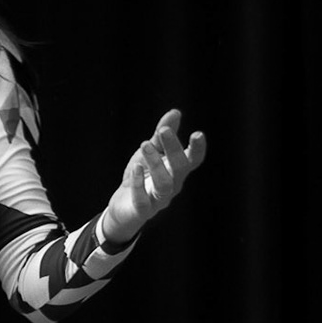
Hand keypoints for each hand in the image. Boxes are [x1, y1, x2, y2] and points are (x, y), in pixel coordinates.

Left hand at [103, 109, 206, 242]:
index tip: (197, 134)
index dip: (197, 149)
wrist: (124, 208)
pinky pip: (143, 200)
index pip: (193, 160)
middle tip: (163, 130)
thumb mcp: (150, 152)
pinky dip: (139, 184)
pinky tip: (135, 168)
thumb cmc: (142, 177)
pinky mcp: (142, 210)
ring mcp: (159, 199)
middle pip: (180, 168)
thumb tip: (176, 112)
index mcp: (176, 171)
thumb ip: (160, 136)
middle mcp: (173, 185)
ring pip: (164, 184)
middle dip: (174, 149)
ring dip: (155, 163)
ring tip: (144, 144)